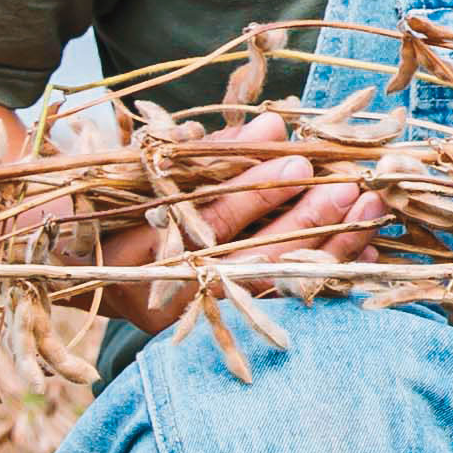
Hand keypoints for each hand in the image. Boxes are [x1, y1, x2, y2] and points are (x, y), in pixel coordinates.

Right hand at [82, 115, 384, 329]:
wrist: (82, 267)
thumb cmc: (116, 205)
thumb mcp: (151, 173)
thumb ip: (213, 153)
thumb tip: (277, 125)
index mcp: (138, 247)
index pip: (208, 218)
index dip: (256, 189)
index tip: (299, 158)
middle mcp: (168, 291)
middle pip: (249, 257)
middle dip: (304, 221)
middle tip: (349, 185)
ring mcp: (198, 317)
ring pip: (274, 285)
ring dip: (328, 248)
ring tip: (370, 211)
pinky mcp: (224, 328)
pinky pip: (286, 302)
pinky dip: (328, 276)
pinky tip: (367, 254)